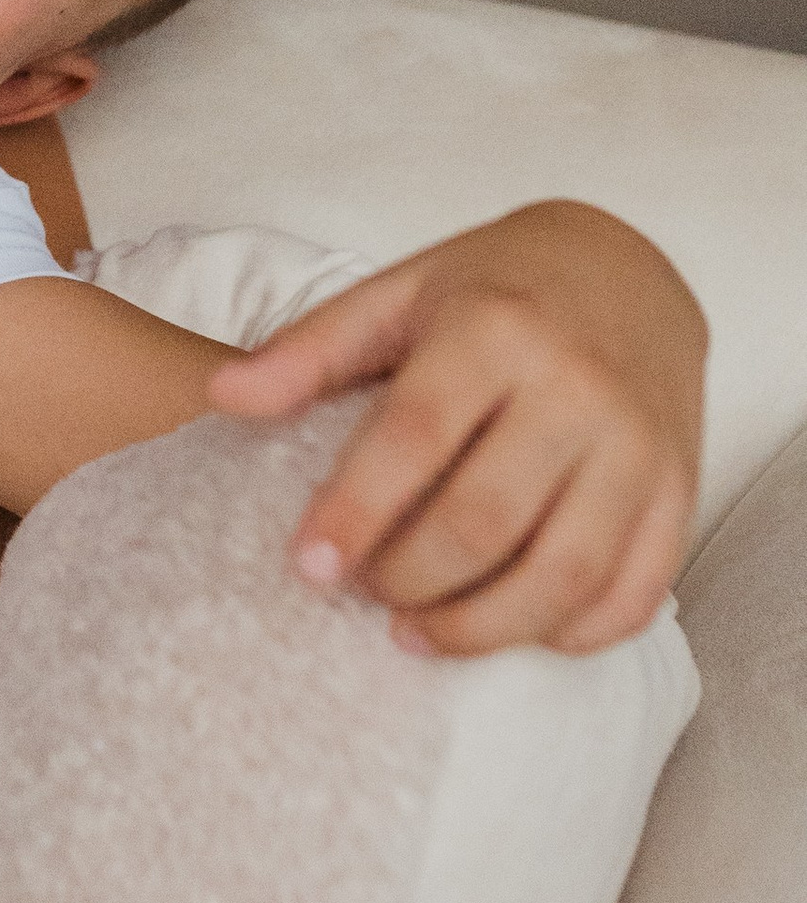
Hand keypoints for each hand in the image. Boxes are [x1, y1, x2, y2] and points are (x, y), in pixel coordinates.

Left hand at [207, 201, 703, 655]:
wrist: (628, 271)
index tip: (308, 567)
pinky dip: (570, 631)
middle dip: (410, 578)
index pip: (415, 436)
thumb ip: (309, 351)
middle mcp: (576, 388)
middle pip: (486, 520)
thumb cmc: (495, 289)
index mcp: (495, 328)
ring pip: (563, 572)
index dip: (355, 512)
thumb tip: (222, 399)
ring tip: (417, 631)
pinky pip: (633, 591)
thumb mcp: (397, 292)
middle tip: (363, 591)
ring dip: (482, 626)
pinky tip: (510, 629)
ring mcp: (638, 445)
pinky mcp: (679, 489)